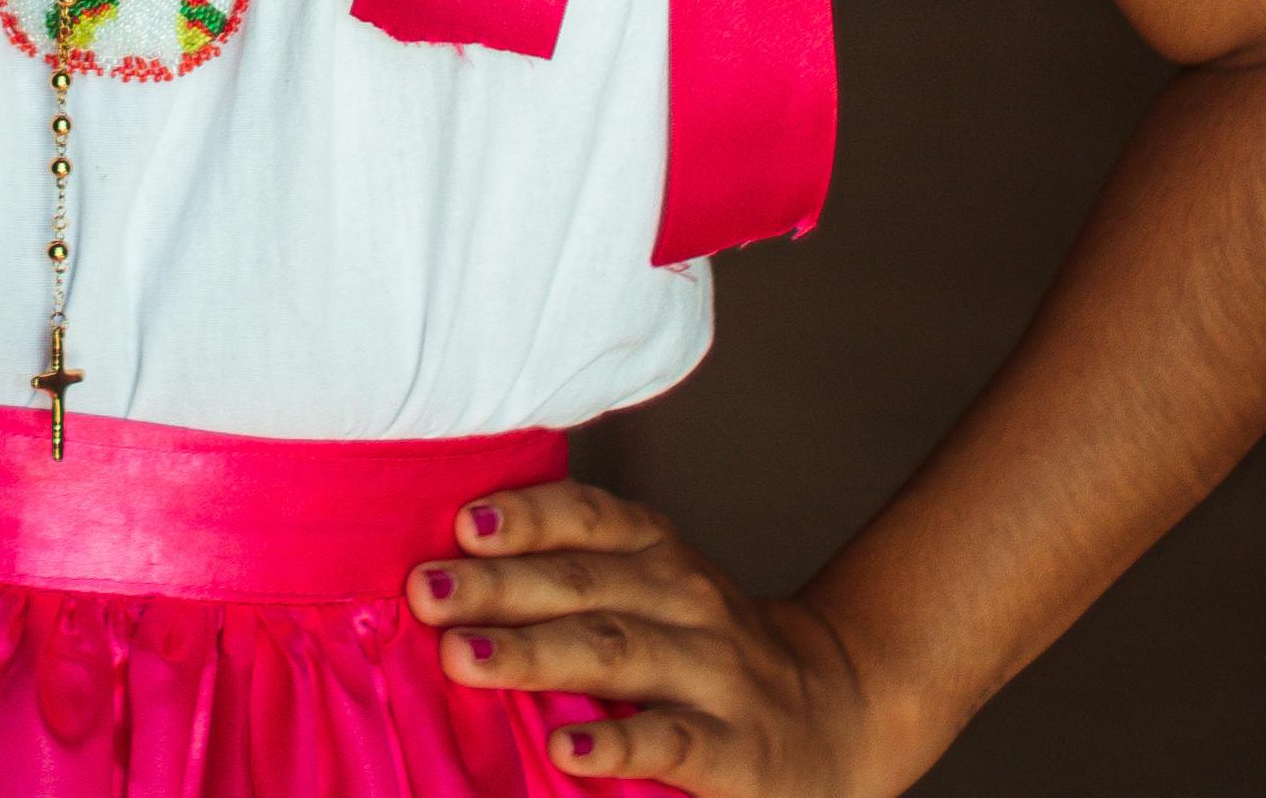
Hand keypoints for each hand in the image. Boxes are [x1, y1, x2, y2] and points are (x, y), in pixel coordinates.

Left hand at [407, 476, 903, 794]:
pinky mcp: (735, 747)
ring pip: (614, 651)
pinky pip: (669, 739)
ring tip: (465, 657)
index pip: (588, 518)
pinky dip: (616, 741)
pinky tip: (564, 749)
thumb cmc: (710, 649)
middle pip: (581, 583)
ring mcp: (712, 669)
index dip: (526, 516)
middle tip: (426, 591)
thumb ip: (578, 575)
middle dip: (499, 585)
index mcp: (657, 552)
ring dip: (535, 653)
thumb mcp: (656, 589)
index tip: (463, 521)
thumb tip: (454, 570)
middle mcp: (682, 596)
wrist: (839, 709)